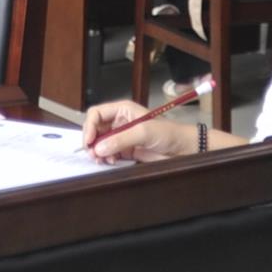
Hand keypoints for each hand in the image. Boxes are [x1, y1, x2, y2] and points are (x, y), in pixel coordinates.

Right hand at [80, 101, 204, 162]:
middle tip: (93, 154)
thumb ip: (121, 139)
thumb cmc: (168, 133)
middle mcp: (119, 122)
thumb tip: (99, 148)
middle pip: (95, 129)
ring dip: (98, 152)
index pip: (96, 114)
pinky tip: (110, 162)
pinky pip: (109, 153)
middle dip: (92, 141)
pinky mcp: (126, 150)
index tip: (89, 141)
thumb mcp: (144, 131)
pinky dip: (106, 158)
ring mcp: (122, 137)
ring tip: (102, 160)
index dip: (89, 126)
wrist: (183, 149)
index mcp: (122, 110)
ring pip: (100, 143)